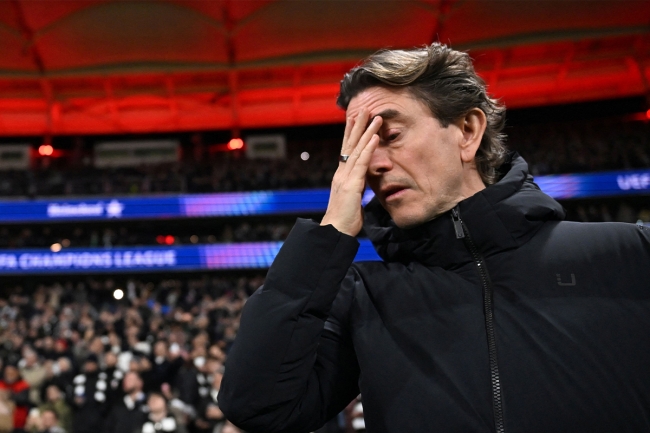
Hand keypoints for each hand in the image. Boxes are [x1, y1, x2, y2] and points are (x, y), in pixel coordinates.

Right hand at [321, 110, 381, 235]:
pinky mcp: (352, 185)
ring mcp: (346, 177)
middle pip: (350, 144)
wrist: (335, 231)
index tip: (355, 119)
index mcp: (342, 176)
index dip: (351, 134)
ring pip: (357, 149)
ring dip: (366, 132)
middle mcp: (342, 173)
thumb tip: (361, 185)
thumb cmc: (344, 219)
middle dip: (357, 126)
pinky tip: (374, 137)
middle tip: (364, 109)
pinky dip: (368, 149)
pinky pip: (362, 163)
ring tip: (374, 117)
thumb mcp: (352, 199)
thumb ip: (356, 189)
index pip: (347, 150)